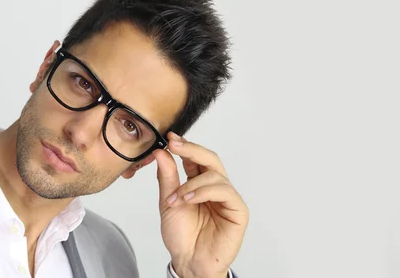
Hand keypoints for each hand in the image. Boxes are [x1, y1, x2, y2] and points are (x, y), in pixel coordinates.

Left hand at [154, 132, 247, 277]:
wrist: (188, 262)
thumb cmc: (181, 236)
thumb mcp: (167, 202)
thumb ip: (167, 177)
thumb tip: (162, 152)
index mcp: (200, 184)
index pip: (196, 159)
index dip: (185, 146)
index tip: (170, 138)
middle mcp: (216, 188)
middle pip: (210, 159)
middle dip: (192, 150)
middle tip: (174, 145)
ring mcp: (228, 198)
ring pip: (216, 175)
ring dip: (192, 183)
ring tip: (176, 198)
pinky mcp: (238, 211)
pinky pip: (225, 191)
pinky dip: (205, 192)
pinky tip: (190, 199)